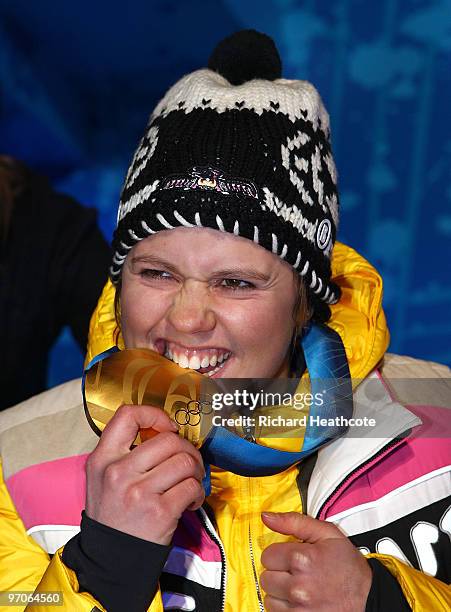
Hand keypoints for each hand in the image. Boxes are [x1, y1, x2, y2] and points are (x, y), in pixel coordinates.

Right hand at [85, 404, 205, 544]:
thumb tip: (165, 432)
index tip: (167, 428)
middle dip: (187, 449)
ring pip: (185, 461)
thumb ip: (125, 451)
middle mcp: (119, 472)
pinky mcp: (160, 512)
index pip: (127, 415)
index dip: (154, 414)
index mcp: (103, 458)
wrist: (109, 559)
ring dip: (196, 471)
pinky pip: (192, 487)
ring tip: (189, 482)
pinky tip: (189, 501)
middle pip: (169, 439)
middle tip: (187, 463)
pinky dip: (197, 492)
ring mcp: (139, 492)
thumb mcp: (103, 477)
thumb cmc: (113, 513)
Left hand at [260, 512, 371, 610]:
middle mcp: (298, 586)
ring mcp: (299, 608)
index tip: (291, 558)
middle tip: (297, 573)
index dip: (279, 554)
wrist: (369, 598)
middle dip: (279, 573)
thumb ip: (293, 522)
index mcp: (302, 559)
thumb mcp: (327, 534)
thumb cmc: (349, 567)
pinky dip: (285, 608)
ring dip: (280, 593)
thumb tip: (267, 517)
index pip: (267, 555)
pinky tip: (299, 601)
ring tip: (299, 587)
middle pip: (266, 577)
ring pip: (269, 597)